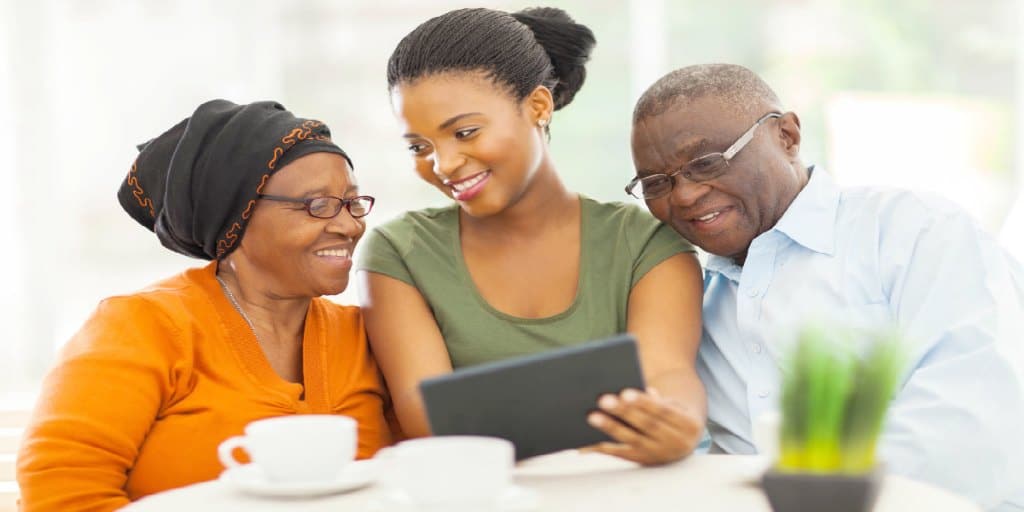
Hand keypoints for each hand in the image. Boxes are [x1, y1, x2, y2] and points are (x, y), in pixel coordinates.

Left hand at [582, 387, 702, 465]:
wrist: (684, 440)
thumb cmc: (674, 414)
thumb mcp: (674, 404)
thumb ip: (656, 399)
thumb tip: (630, 394)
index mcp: (688, 425)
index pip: (664, 411)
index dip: (644, 402)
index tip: (625, 392)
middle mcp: (676, 443)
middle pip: (647, 425)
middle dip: (624, 412)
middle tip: (604, 400)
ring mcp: (659, 455)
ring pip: (633, 440)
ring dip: (611, 428)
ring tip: (593, 416)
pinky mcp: (644, 462)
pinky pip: (622, 454)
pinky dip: (604, 447)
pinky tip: (589, 441)